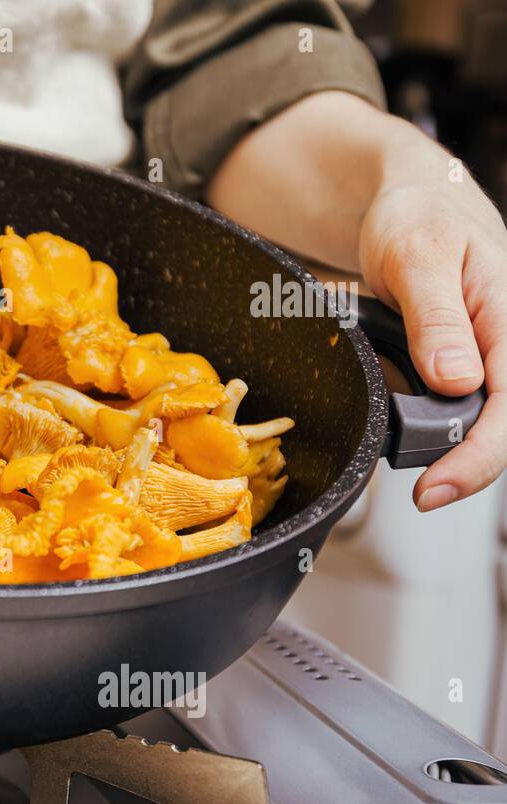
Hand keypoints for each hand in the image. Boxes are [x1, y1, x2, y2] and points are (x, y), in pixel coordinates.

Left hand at [208, 92, 505, 510]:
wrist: (412, 204)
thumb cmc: (420, 219)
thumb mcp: (418, 258)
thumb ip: (437, 319)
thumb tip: (457, 380)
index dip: (477, 457)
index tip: (435, 488)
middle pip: (499, 425)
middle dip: (464, 465)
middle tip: (423, 493)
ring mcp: (488, 358)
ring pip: (477, 421)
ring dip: (448, 448)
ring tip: (422, 470)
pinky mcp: (464, 366)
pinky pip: (454, 407)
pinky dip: (431, 425)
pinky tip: (411, 434)